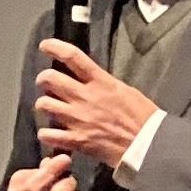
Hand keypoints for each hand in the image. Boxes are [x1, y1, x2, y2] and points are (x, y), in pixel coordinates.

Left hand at [33, 38, 159, 168]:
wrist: (147, 144)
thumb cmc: (141, 116)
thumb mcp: (124, 90)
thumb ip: (103, 84)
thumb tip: (89, 80)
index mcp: (100, 81)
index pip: (72, 57)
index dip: (55, 47)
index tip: (45, 46)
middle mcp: (84, 97)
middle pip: (50, 78)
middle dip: (43, 78)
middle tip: (45, 82)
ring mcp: (78, 119)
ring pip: (44, 104)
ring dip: (44, 104)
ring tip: (49, 107)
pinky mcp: (76, 140)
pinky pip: (48, 134)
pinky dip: (46, 134)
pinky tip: (50, 133)